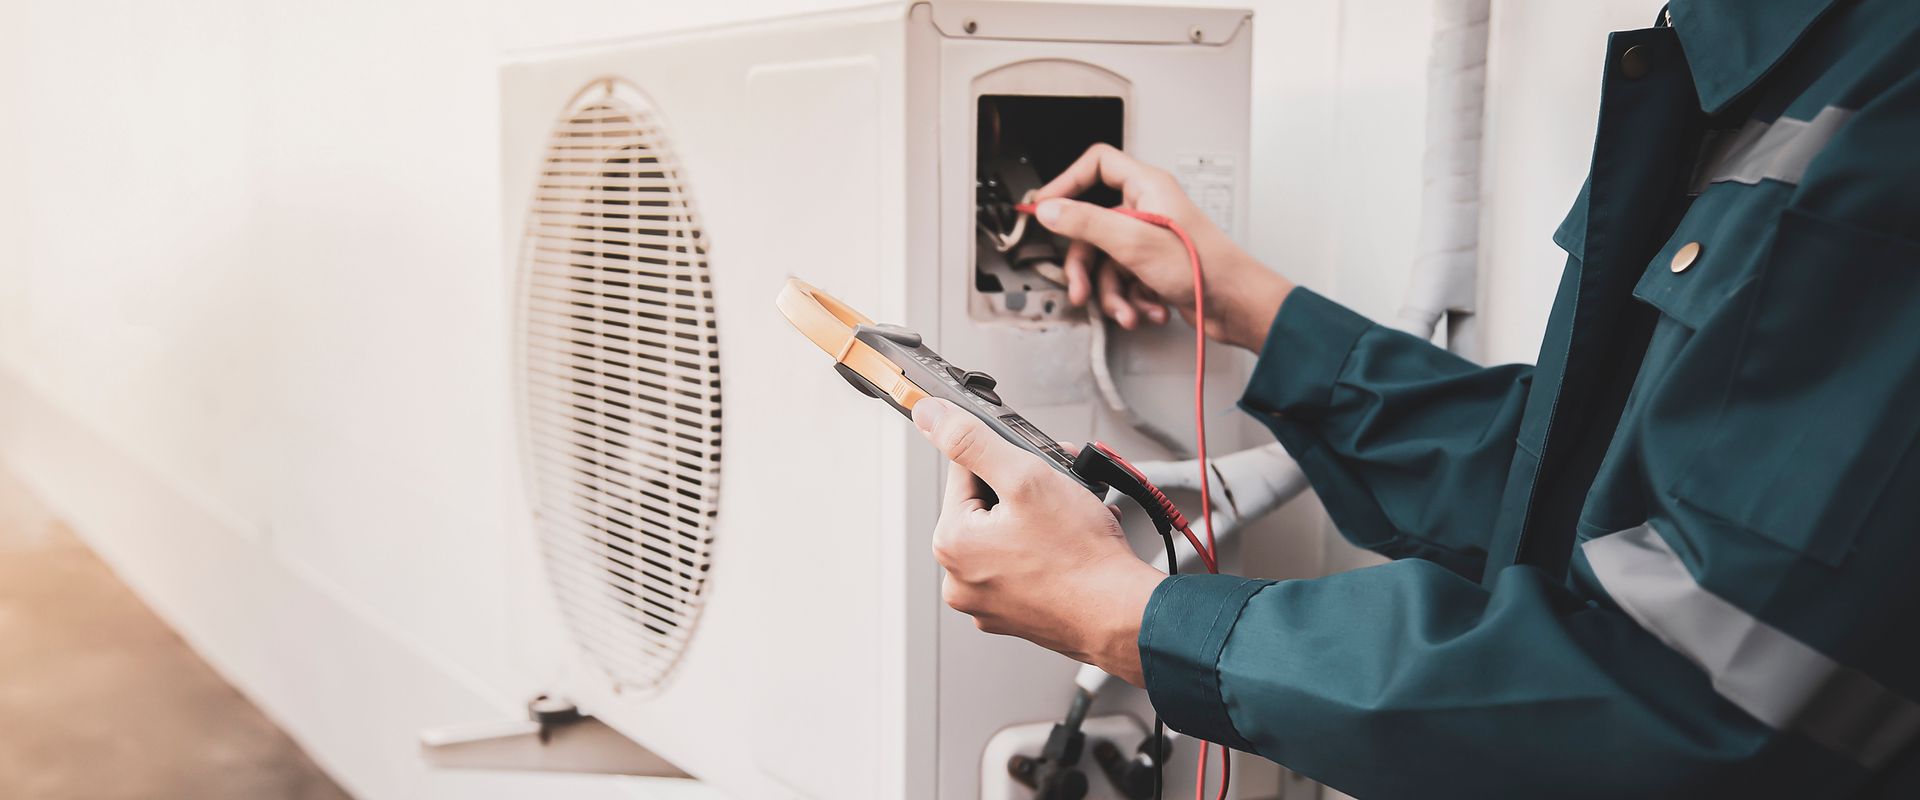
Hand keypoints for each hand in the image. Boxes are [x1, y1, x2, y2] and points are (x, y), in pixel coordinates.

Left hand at [913, 398, 1164, 685]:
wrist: (1122, 614)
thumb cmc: (1081, 556)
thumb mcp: (1025, 477)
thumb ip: (972, 441)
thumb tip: (929, 415)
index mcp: (951, 543)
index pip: (965, 473)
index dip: (1005, 459)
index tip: (1035, 463)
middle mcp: (960, 579)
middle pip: (987, 506)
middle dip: (1027, 488)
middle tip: (1062, 488)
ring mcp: (988, 602)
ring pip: (1009, 535)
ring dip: (1040, 517)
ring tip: (1074, 516)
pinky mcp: (1016, 615)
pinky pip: (1024, 567)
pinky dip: (1047, 550)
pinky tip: (1073, 544)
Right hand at [1032, 144, 1292, 350]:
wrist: (1236, 306)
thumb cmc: (1204, 267)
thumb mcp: (1134, 242)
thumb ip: (1086, 222)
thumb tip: (1050, 209)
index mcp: (1147, 188)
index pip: (1097, 164)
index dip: (1067, 182)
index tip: (1046, 207)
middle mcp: (1147, 209)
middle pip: (1093, 227)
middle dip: (1087, 266)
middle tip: (1080, 288)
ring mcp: (1150, 239)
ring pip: (1106, 262)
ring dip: (1113, 294)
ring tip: (1126, 311)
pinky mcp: (1154, 266)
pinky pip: (1124, 280)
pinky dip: (1131, 300)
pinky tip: (1147, 311)